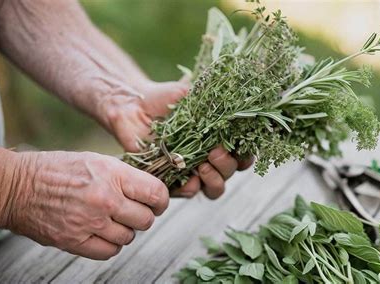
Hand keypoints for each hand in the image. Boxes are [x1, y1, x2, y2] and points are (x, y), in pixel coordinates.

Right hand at [0, 149, 168, 259]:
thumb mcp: (97, 160)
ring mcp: (90, 222)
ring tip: (112, 220)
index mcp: (112, 175)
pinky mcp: (75, 241)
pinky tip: (103, 233)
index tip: (157, 203)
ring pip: (129, 237)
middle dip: (143, 216)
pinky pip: (109, 251)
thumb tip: (151, 191)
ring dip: (125, 230)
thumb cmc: (58, 170)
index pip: (155, 193)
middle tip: (134, 211)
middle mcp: (105, 199)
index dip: (161, 200)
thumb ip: (126, 177)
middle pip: (146, 219)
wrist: (19, 186)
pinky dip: (110, 245)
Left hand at [99, 80, 252, 198]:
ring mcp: (192, 171)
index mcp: (219, 139)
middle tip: (215, 151)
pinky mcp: (172, 180)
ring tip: (203, 166)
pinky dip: (192, 188)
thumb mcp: (192, 94)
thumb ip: (213, 100)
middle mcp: (209, 158)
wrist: (133, 105)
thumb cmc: (165, 98)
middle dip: (227, 164)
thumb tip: (236, 100)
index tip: (241, 144)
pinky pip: (188, 193)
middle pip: (231, 172)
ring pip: (215, 188)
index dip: (246, 154)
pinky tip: (189, 178)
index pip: (243, 154)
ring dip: (215, 180)